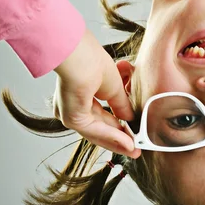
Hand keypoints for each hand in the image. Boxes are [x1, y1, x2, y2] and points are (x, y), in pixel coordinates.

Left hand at [51, 28, 140, 158]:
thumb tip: (129, 118)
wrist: (80, 55)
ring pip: (98, 133)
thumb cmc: (92, 61)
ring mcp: (70, 114)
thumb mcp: (113, 88)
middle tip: (135, 147)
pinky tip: (128, 142)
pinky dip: (113, 137)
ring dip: (118, 142)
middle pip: (98, 129)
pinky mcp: (72, 118)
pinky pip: (96, 131)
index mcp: (78, 97)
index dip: (117, 128)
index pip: (100, 118)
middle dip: (118, 139)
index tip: (132, 136)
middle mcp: (71, 108)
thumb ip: (120, 105)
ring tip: (134, 149)